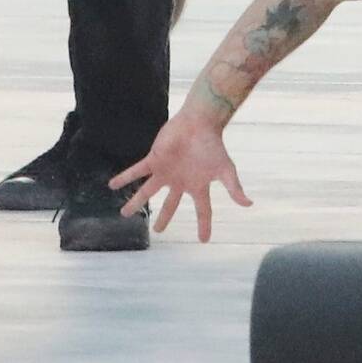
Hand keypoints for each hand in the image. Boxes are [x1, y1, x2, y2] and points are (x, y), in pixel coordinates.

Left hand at [116, 105, 249, 240]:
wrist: (200, 122)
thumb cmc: (213, 145)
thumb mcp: (226, 169)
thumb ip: (234, 188)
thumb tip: (249, 204)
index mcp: (198, 186)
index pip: (203, 210)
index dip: (204, 226)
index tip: (203, 240)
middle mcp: (180, 182)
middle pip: (170, 205)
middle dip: (163, 218)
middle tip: (158, 231)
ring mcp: (165, 172)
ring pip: (148, 191)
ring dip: (136, 202)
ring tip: (125, 213)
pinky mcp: (154, 159)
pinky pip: (137, 171)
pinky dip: (125, 178)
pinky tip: (112, 186)